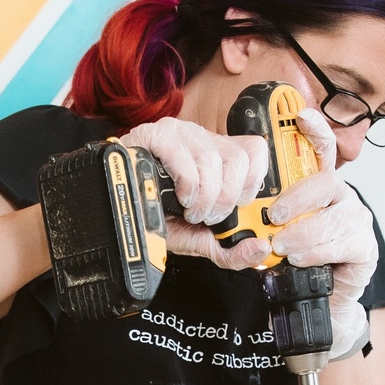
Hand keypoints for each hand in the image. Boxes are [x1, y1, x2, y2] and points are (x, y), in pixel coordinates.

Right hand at [121, 118, 270, 269]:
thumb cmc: (160, 218)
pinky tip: (180, 197)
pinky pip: (183, 157)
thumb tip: (260, 249)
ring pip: (212, 160)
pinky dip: (186, 185)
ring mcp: (181, 134)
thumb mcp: (201, 239)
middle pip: (238, 160)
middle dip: (225, 199)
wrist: (124, 213)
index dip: (251, 184)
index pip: (255, 152)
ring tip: (189, 210)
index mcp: (220, 156)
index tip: (236, 206)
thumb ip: (232, 250)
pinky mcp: (157, 136)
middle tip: (207, 215)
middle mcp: (204, 140)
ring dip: (203, 197)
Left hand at [266, 109, 377, 357]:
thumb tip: (235, 207)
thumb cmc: (296, 263)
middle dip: (299, 197)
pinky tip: (301, 258)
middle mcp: (342, 198)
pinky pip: (343, 242)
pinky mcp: (365, 246)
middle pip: (327, 182)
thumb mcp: (271, 235)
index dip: (315, 131)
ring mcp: (357, 220)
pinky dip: (318, 251)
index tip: (300, 117)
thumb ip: (259, 217)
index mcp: (319, 188)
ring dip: (304, 231)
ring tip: (283, 247)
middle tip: (274, 216)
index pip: (322, 151)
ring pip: (335, 215)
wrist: (320, 302)